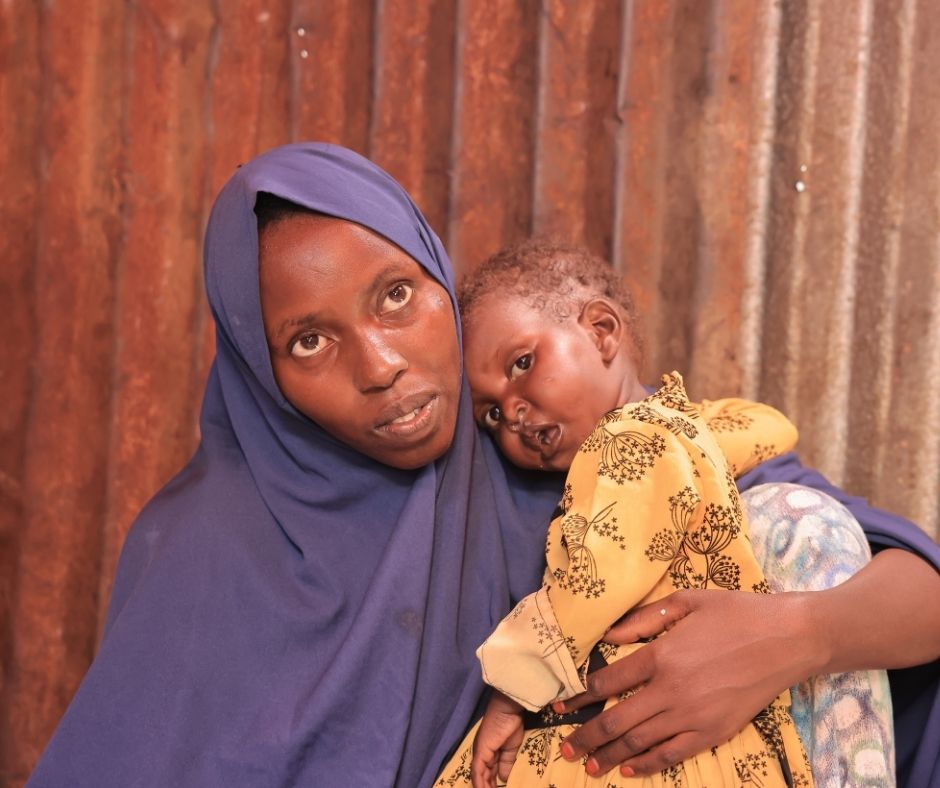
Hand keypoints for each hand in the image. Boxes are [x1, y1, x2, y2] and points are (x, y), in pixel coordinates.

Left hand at [471, 691, 524, 787]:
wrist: (508, 711)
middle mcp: (481, 753)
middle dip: (488, 787)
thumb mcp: (511, 749)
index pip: (488, 772)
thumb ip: (507, 763)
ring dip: (484, 787)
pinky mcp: (480, 752)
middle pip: (483, 776)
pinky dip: (479, 783)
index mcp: (489, 752)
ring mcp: (479, 752)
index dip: (492, 784)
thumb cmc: (511, 725)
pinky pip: (477, 771)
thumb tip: (504, 779)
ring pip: (479, 776)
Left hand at [553, 589, 818, 777]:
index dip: (580, 696)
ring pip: (641, 742)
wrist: (789, 638)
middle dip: (587, 736)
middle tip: (565, 749)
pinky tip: (630, 770)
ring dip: (611, 755)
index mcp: (662, 655)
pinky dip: (648, 764)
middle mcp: (671, 690)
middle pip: (617, 719)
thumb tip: (608, 635)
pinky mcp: (714, 732)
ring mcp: (693, 715)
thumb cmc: (736, 613)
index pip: (608, 682)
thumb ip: (644, 618)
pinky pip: (673, 754)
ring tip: (588, 765)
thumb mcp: (686, 601)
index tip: (560, 706)